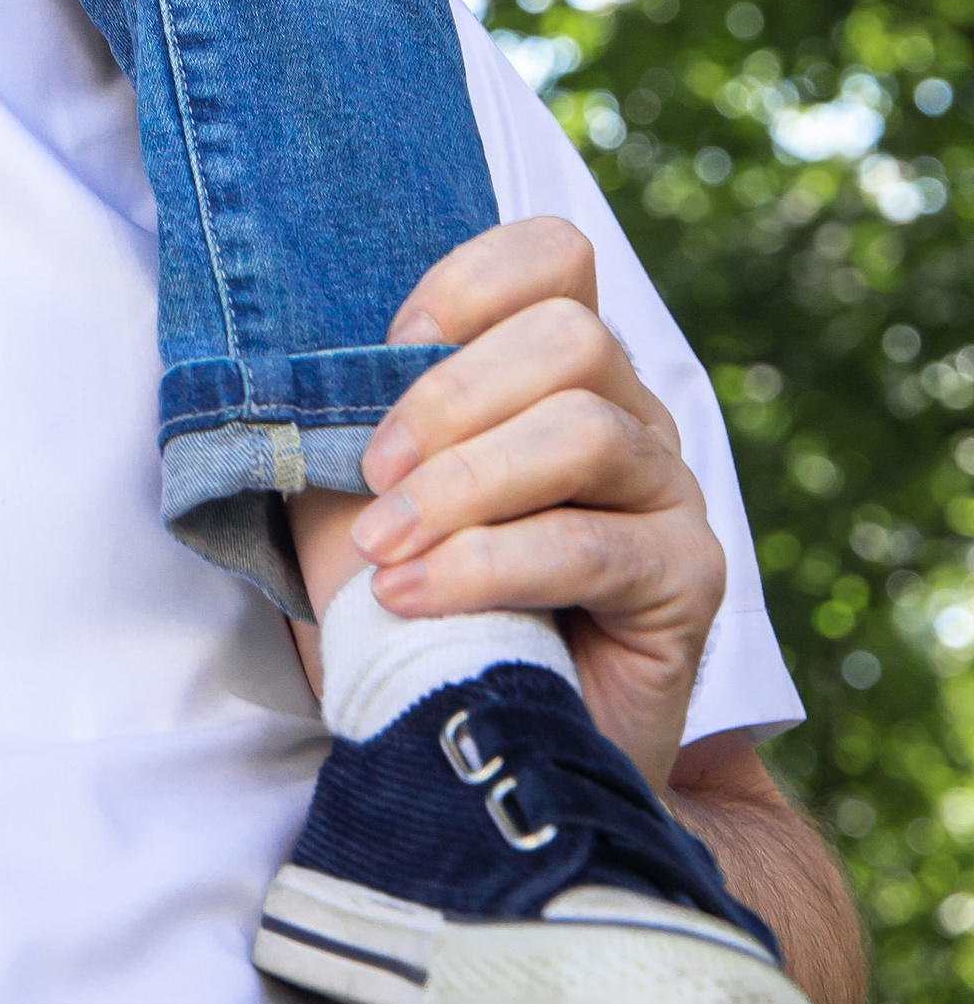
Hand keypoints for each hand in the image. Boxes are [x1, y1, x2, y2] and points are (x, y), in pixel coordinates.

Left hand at [342, 217, 726, 790]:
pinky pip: (591, 545)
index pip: (553, 257)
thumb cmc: (407, 607)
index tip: (388, 351)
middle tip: (376, 479)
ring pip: (585, 430)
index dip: (467, 286)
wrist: (471, 746)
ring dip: (465, 486)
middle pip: (571, 336)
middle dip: (452, 400)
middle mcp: (630, 415)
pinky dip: (487, 566)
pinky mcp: (689, 579)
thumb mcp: (363, 490)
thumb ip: (362, 411)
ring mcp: (668, 493)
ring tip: (390, 550)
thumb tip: (315, 350)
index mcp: (558, 369)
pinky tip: (415, 598)